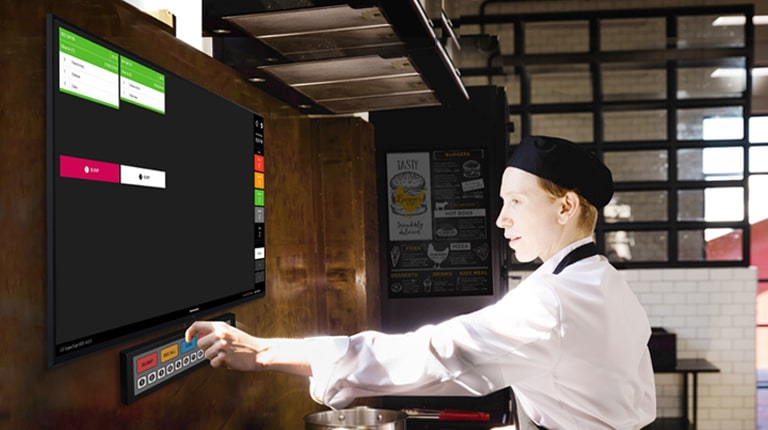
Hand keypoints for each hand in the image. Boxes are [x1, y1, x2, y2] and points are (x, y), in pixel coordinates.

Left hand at [185, 321, 312, 375]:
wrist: (259, 352)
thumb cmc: (246, 344)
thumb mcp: (231, 332)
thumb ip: (216, 334)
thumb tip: (200, 339)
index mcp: (221, 326)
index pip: (198, 325)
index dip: (190, 332)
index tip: (188, 338)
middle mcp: (220, 334)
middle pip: (199, 344)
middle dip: (206, 349)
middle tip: (216, 350)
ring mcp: (221, 346)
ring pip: (206, 355)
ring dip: (214, 357)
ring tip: (226, 355)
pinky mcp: (224, 357)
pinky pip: (213, 363)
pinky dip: (219, 364)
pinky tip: (229, 360)